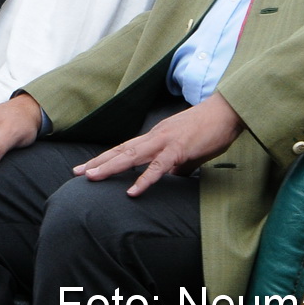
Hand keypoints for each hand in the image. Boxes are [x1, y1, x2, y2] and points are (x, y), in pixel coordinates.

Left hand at [73, 93, 242, 196]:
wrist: (227, 113)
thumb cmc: (209, 131)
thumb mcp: (188, 152)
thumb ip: (177, 166)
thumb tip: (171, 179)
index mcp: (155, 137)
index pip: (124, 148)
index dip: (105, 158)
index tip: (87, 167)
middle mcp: (154, 137)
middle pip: (120, 151)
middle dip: (98, 162)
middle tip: (76, 172)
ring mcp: (165, 142)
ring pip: (131, 156)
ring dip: (110, 167)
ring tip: (92, 177)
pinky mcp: (179, 149)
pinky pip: (158, 167)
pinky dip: (144, 179)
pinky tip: (132, 191)